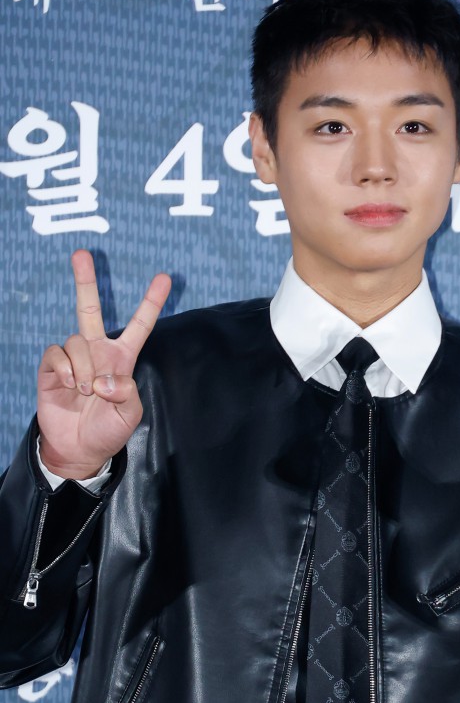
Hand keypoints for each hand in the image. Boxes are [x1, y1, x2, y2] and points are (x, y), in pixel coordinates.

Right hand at [37, 250, 170, 479]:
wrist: (79, 449)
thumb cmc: (108, 430)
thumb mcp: (130, 415)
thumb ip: (127, 393)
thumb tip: (104, 378)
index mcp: (122, 359)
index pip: (139, 325)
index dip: (151, 303)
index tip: (165, 278)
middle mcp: (96, 352)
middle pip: (90, 309)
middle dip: (85, 281)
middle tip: (82, 253)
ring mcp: (73, 359)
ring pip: (76, 340)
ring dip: (83, 367)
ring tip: (85, 390)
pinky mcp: (52, 368)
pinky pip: (56, 354)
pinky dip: (65, 369)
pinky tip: (69, 385)